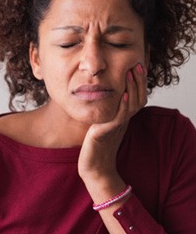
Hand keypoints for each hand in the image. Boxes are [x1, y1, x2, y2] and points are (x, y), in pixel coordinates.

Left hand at [78, 63, 146, 184]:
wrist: (94, 168)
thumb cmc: (97, 146)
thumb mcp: (105, 124)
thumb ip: (109, 111)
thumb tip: (108, 96)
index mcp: (123, 118)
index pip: (137, 97)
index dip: (139, 83)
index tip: (137, 66)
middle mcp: (123, 121)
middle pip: (138, 99)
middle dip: (138, 81)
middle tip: (137, 65)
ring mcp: (117, 127)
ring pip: (131, 106)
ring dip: (132, 88)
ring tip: (130, 73)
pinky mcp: (106, 133)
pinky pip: (119, 117)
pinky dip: (122, 106)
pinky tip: (122, 94)